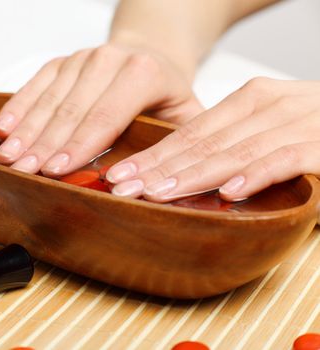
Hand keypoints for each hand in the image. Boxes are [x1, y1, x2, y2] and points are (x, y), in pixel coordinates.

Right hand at [0, 43, 202, 175]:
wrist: (150, 52)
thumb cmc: (166, 93)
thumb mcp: (186, 114)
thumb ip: (176, 144)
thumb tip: (159, 186)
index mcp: (143, 73)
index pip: (106, 116)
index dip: (79, 145)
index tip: (56, 171)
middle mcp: (109, 60)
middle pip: (71, 110)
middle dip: (44, 144)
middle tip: (24, 172)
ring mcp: (82, 58)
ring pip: (49, 99)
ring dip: (26, 131)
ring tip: (8, 158)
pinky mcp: (62, 62)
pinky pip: (35, 84)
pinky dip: (18, 107)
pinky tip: (4, 129)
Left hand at [106, 78, 319, 201]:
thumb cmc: (313, 132)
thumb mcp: (265, 131)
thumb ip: (230, 145)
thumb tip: (181, 173)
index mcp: (249, 101)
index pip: (189, 132)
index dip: (151, 155)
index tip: (117, 176)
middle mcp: (268, 106)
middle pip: (201, 142)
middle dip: (156, 168)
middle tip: (121, 188)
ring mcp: (296, 123)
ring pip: (233, 151)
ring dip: (191, 175)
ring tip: (157, 194)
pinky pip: (284, 159)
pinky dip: (256, 174)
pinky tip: (229, 192)